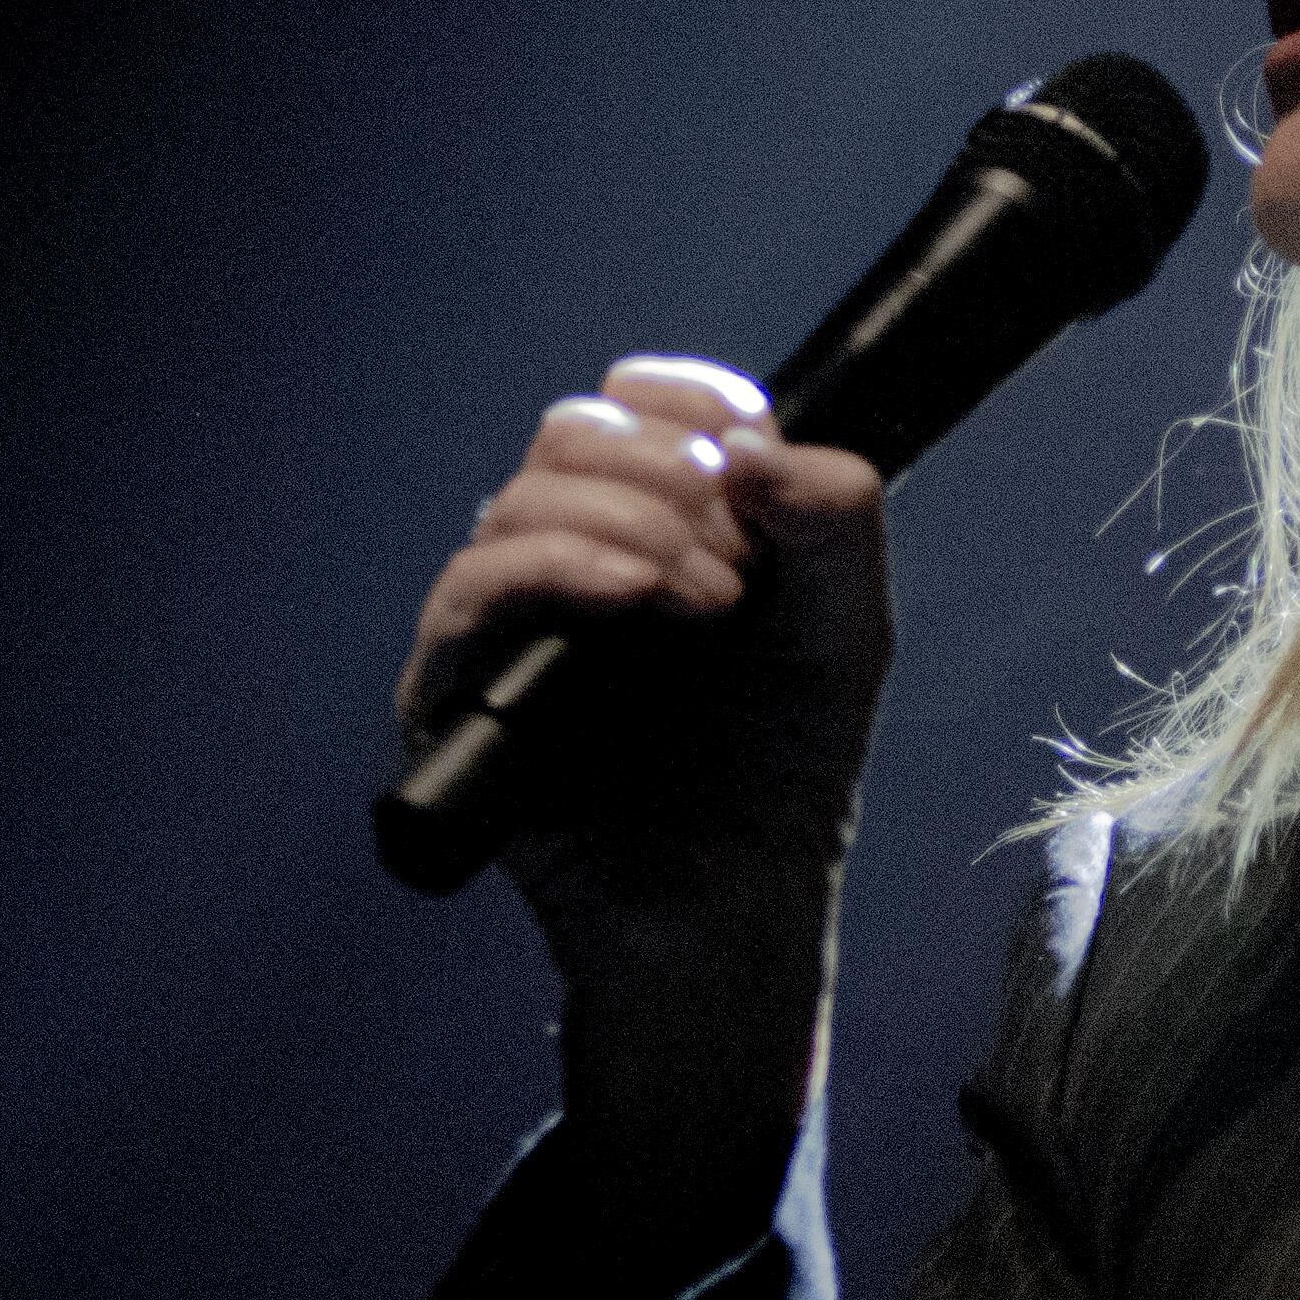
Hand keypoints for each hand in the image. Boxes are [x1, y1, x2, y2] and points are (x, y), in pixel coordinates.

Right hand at [403, 355, 893, 1262]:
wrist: (737, 898)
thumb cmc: (782, 765)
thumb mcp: (843, 626)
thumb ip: (834, 519)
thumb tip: (757, 444)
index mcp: (655, 521)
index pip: (642, 402)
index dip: (695, 403)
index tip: (752, 445)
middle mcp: (569, 554)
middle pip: (572, 433)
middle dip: (666, 473)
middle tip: (739, 560)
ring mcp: (506, 619)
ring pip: (521, 498)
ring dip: (630, 526)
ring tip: (710, 601)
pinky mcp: (456, 688)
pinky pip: (473, 588)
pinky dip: (560, 567)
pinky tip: (636, 598)